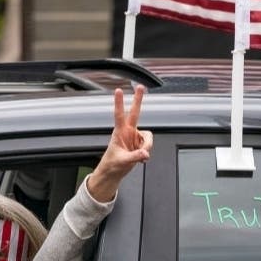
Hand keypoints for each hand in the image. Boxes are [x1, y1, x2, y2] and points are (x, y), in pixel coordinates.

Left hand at [87, 85, 152, 202]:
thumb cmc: (112, 164)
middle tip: (141, 87)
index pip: (119, 115)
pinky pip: (148, 145)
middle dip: (138, 100)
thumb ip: (135, 157)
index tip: (118, 91)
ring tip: (140, 156)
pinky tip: (140, 158)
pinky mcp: (139, 145)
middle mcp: (128, 132)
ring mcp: (134, 138)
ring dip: (147, 146)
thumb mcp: (123, 161)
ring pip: (148, 136)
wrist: (113, 173)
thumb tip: (145, 153)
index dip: (119, 103)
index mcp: (119, 133)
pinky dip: (146, 152)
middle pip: (135, 113)